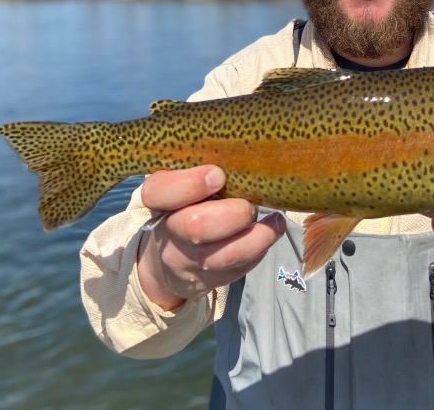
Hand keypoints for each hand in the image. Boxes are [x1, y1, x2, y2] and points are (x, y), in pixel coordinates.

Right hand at [136, 165, 285, 310]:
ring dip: (258, 236)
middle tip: (251, 203)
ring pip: (226, 254)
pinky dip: (259, 251)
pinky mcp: (206, 282)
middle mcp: (167, 233)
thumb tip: (245, 151)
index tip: (218, 175)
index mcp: (157, 199)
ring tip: (276, 221)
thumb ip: (203, 165)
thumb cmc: (186, 203)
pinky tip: (269, 234)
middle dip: (234, 213)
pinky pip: (238, 269)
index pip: (160, 191)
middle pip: (197, 227)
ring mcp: (185, 262)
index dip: (190, 184)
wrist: (166, 256)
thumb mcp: (183, 181)